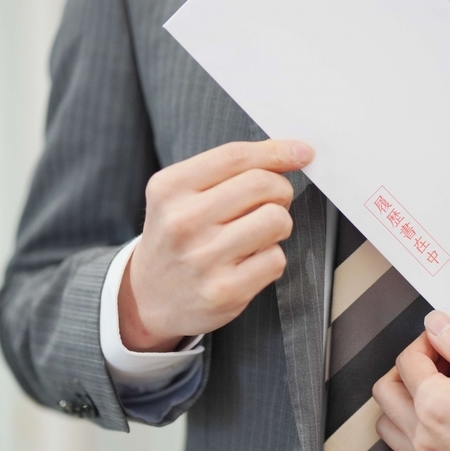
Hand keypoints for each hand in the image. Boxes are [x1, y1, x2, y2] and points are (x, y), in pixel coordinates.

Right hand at [118, 139, 313, 351]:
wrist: (147, 299)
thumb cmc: (176, 239)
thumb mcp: (180, 195)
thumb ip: (226, 171)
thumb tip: (292, 152)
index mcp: (170, 189)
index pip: (235, 156)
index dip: (277, 151)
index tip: (302, 152)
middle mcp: (183, 221)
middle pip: (263, 184)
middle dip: (280, 190)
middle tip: (271, 203)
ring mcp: (204, 258)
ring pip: (277, 219)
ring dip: (278, 225)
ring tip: (258, 234)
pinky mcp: (225, 291)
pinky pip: (276, 259)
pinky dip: (271, 258)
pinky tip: (249, 263)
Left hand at [371, 311, 449, 450]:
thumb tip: (435, 323)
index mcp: (436, 403)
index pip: (408, 361)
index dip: (425, 341)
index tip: (444, 339)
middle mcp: (424, 437)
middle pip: (387, 391)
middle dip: (407, 369)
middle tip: (437, 364)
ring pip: (386, 430)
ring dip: (397, 407)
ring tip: (427, 397)